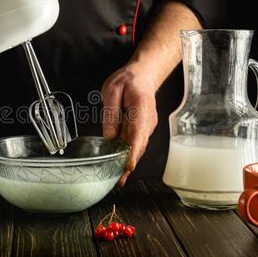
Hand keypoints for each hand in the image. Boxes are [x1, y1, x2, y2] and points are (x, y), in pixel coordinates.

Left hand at [101, 62, 158, 186]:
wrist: (143, 75)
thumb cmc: (128, 81)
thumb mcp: (112, 90)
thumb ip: (111, 112)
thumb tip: (110, 136)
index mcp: (141, 110)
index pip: (138, 135)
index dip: (133, 152)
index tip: (128, 166)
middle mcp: (147, 122)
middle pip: (139, 146)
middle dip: (129, 164)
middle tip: (118, 181)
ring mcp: (146, 127)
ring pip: (137, 147)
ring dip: (128, 162)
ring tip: (118, 179)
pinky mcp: (142, 129)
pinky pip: (135, 143)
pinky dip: (128, 155)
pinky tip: (120, 165)